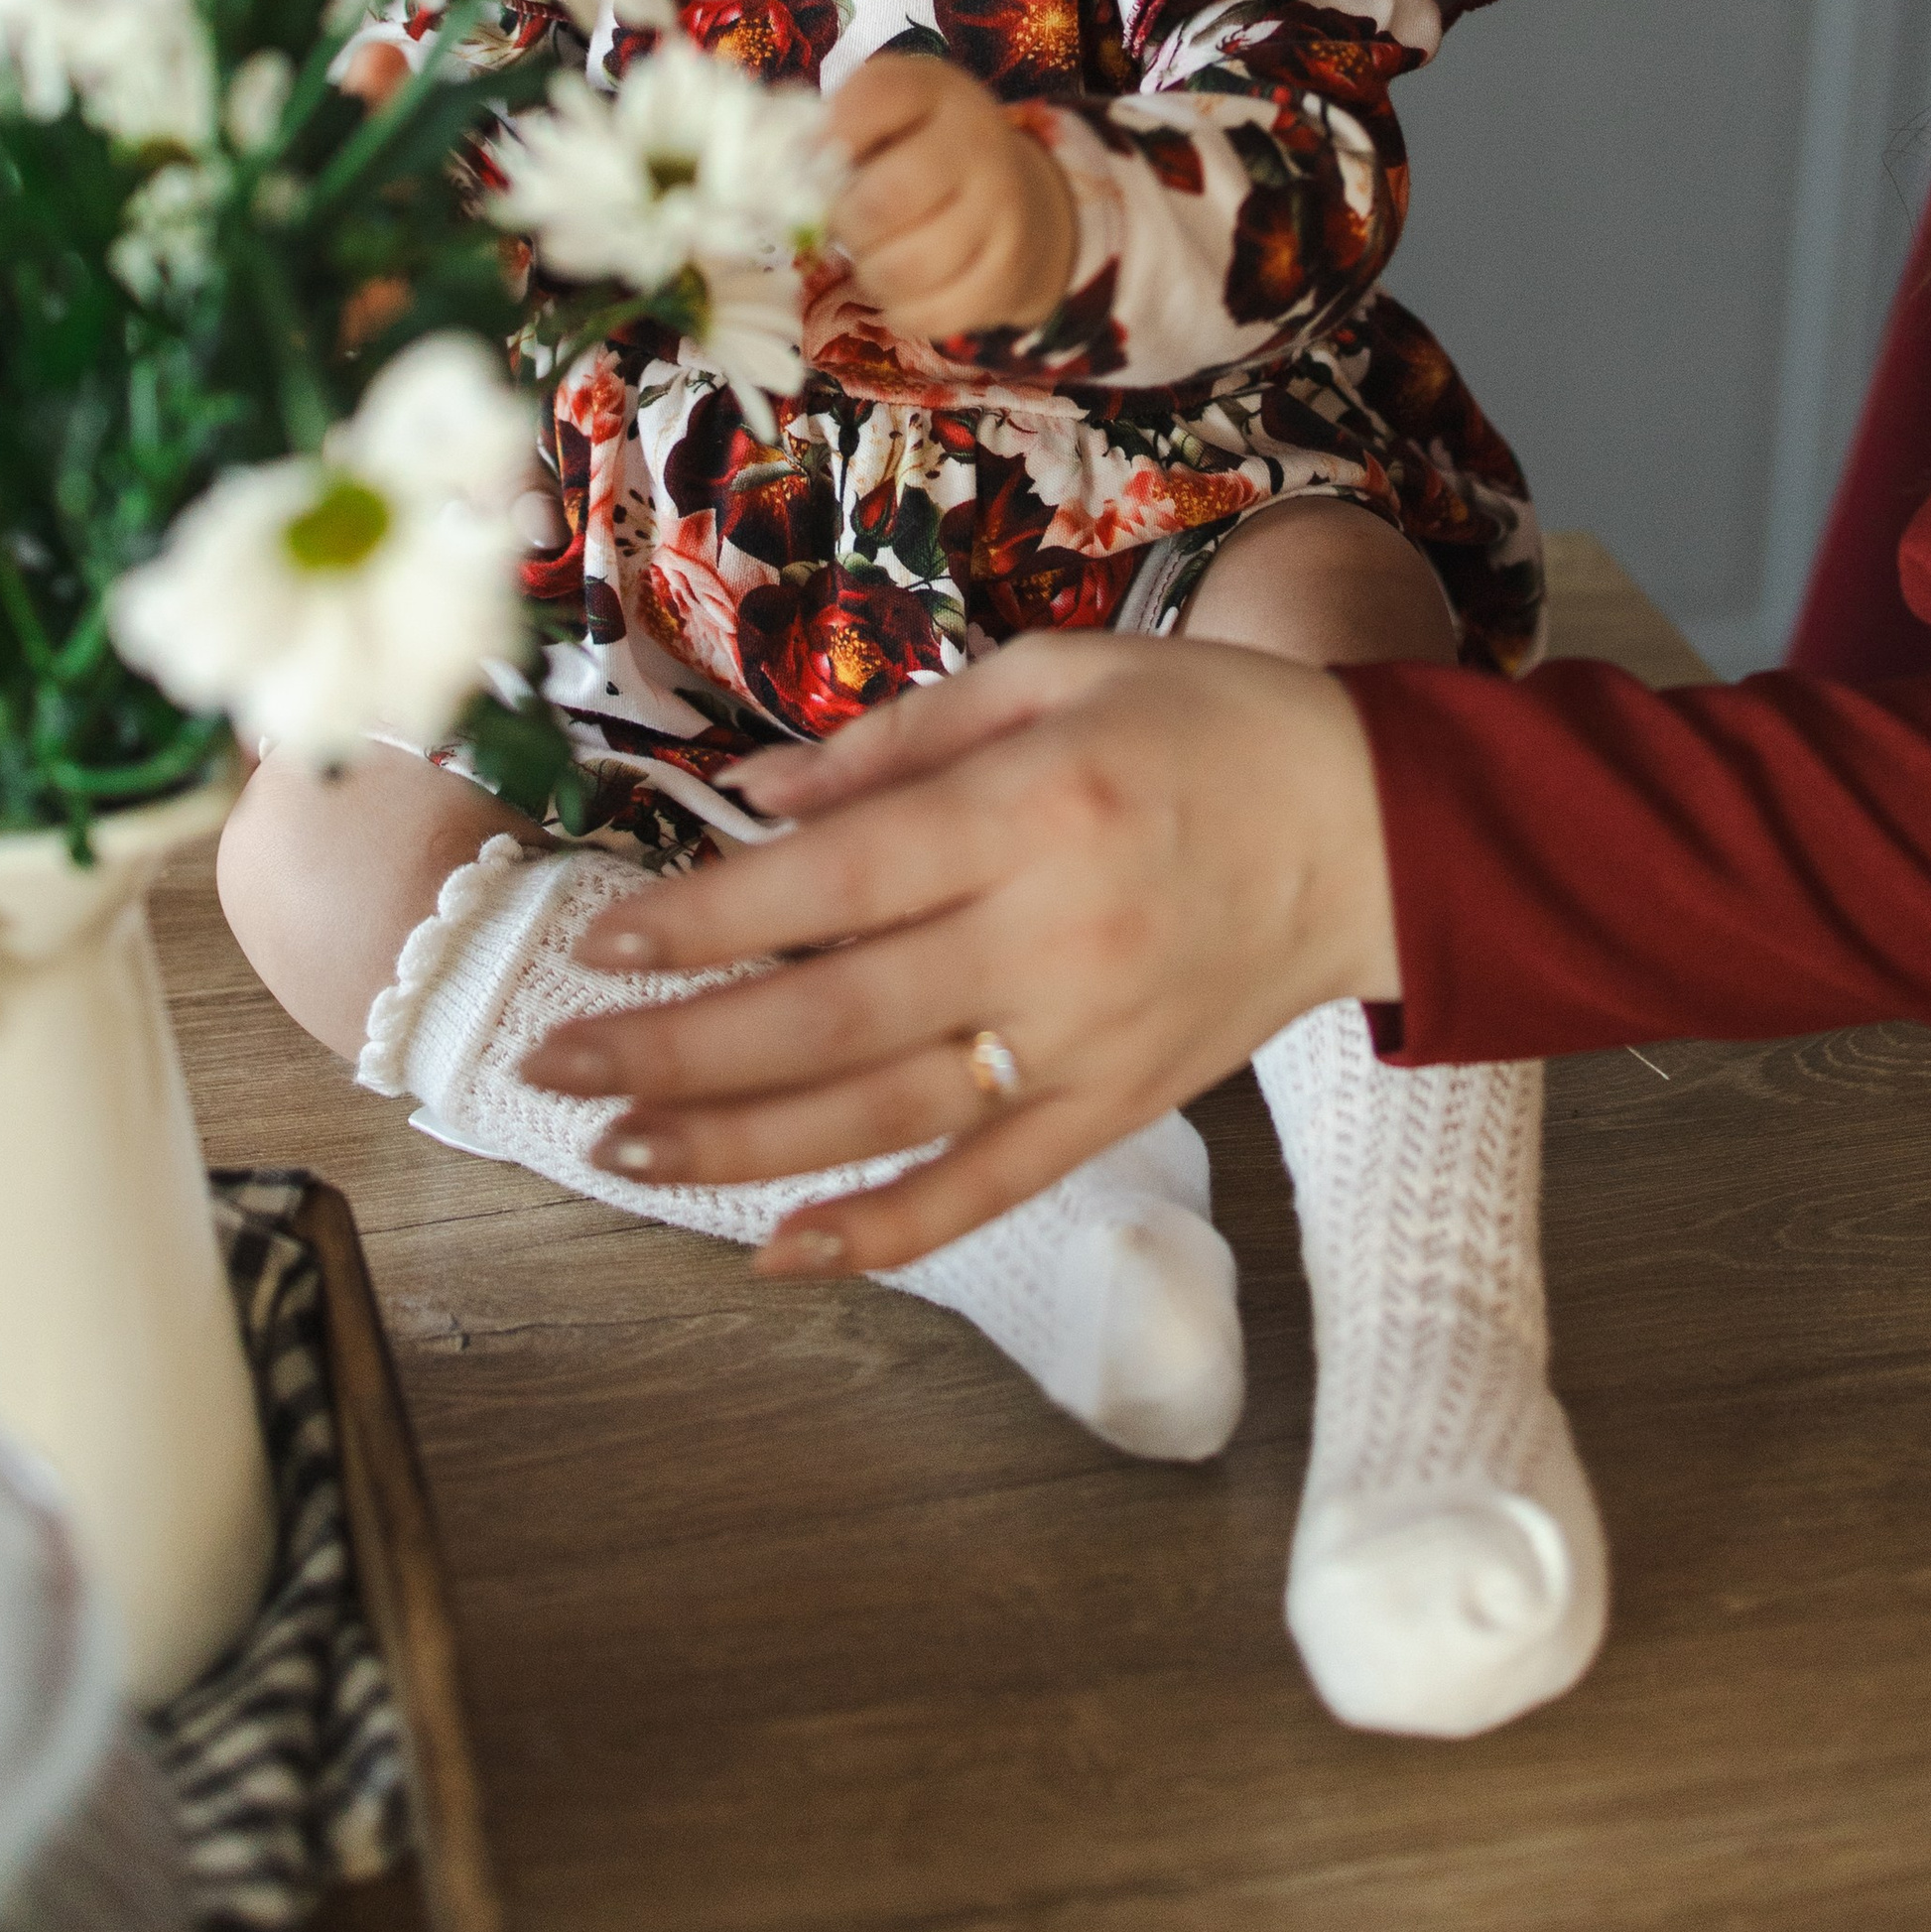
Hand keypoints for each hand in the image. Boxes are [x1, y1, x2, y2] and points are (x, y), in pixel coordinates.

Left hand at [514, 635, 1404, 1272]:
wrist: (1375, 834)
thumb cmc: (1204, 726)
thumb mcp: (1055, 675)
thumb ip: (900, 738)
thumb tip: (754, 802)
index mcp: (1032, 812)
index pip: (831, 883)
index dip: (704, 918)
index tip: (600, 938)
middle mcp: (1052, 939)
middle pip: (830, 1017)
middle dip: (676, 1050)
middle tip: (555, 1068)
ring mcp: (1085, 1043)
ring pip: (884, 1118)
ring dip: (738, 1147)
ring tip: (620, 1155)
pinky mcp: (1118, 1112)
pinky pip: (986, 1193)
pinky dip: (883, 1236)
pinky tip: (780, 1256)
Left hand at [826, 56, 1075, 342]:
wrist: (1022, 203)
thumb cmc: (924, 156)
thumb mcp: (889, 117)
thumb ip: (837, 130)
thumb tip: (783, 173)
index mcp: (937, 91)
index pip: (878, 95)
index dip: (831, 133)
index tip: (812, 157)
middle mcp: (978, 143)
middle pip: (885, 199)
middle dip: (845, 223)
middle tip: (845, 223)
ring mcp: (1000, 212)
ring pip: (903, 268)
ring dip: (870, 272)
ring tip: (875, 255)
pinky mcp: (1006, 274)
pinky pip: (929, 313)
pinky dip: (901, 309)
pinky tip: (904, 287)